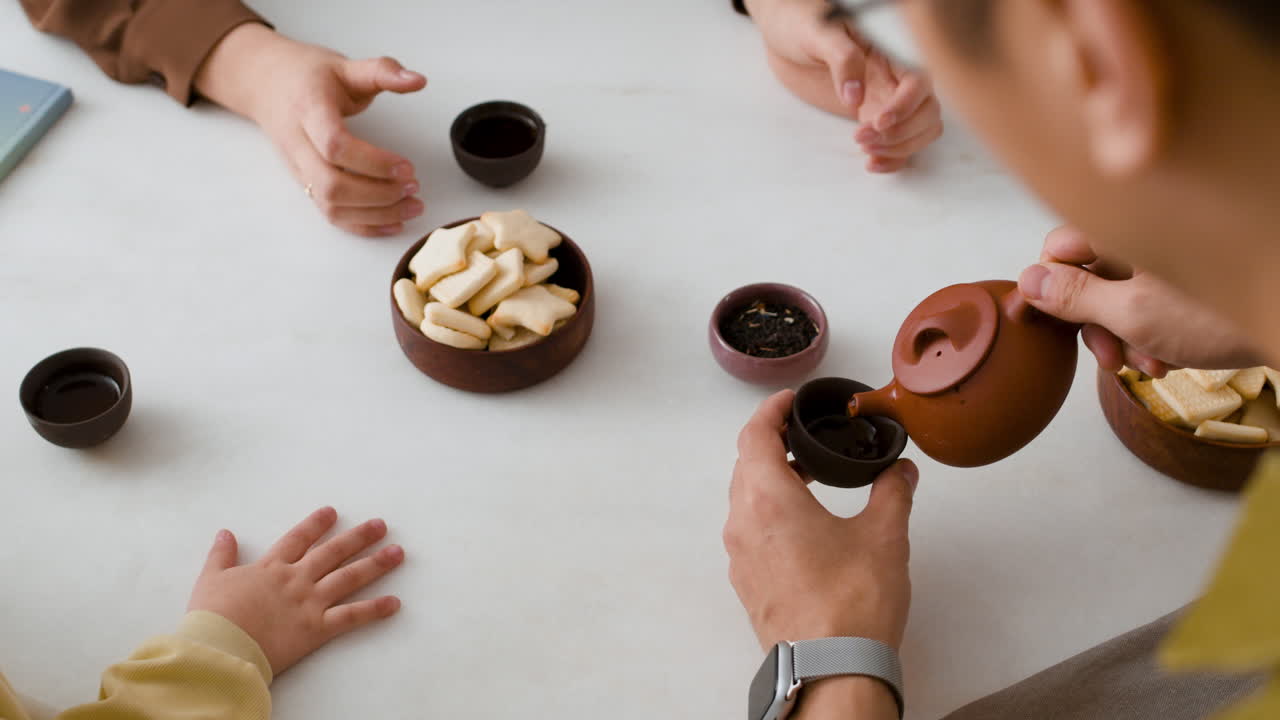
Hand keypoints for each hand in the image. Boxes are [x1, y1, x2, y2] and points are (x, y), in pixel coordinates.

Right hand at [187, 507, 404, 675]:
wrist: (219, 646)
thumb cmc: (212, 616)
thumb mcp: (211, 579)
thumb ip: (221, 555)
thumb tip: (225, 532)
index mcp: (271, 567)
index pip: (299, 538)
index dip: (316, 524)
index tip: (333, 512)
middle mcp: (296, 579)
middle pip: (333, 552)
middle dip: (359, 537)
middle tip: (381, 525)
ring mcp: (310, 602)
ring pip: (349, 577)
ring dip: (375, 564)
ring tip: (397, 553)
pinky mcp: (317, 628)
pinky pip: (351, 616)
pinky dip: (374, 610)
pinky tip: (394, 603)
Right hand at [195, 24, 426, 236]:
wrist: (264, 82)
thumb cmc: (306, 76)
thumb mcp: (345, 66)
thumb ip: (383, 71)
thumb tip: (418, 80)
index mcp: (309, 110)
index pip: (335, 145)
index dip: (372, 162)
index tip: (406, 166)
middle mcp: (299, 144)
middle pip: (332, 184)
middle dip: (378, 194)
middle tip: (413, 187)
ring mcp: (299, 168)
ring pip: (331, 205)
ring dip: (376, 214)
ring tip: (412, 206)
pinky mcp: (305, 183)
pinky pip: (330, 214)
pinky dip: (363, 225)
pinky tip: (393, 222)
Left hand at [724, 391, 917, 650]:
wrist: (833, 669)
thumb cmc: (853, 602)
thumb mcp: (885, 535)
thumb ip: (893, 491)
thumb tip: (901, 470)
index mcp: (767, 499)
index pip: (753, 435)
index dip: (771, 411)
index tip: (792, 402)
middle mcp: (742, 523)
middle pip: (745, 466)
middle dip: (772, 444)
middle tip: (805, 436)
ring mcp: (740, 557)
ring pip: (745, 500)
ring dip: (771, 480)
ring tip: (810, 477)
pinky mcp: (747, 584)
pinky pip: (749, 532)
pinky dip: (769, 513)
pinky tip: (805, 524)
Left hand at [746, 0, 941, 171]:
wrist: (784, 34)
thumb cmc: (802, 21)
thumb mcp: (819, 32)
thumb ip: (841, 58)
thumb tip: (855, 96)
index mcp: (890, 51)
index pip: (919, 81)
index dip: (906, 105)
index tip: (878, 122)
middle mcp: (895, 76)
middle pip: (928, 111)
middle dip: (902, 132)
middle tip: (862, 138)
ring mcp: (887, 98)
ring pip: (922, 129)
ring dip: (901, 147)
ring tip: (866, 151)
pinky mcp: (874, 117)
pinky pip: (900, 142)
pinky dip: (894, 158)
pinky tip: (871, 163)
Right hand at [1018, 226, 1265, 375]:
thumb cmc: (1223, 316)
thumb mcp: (1133, 314)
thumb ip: (1075, 297)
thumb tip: (1026, 281)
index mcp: (1128, 228)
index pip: (1059, 247)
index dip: (1052, 289)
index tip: (1056, 324)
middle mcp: (1146, 234)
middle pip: (1090, 275)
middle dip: (1096, 323)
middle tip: (1111, 357)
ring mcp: (1171, 256)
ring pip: (1121, 295)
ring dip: (1126, 335)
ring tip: (1153, 363)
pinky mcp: (1192, 279)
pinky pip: (1153, 302)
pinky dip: (1155, 331)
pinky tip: (1173, 356)